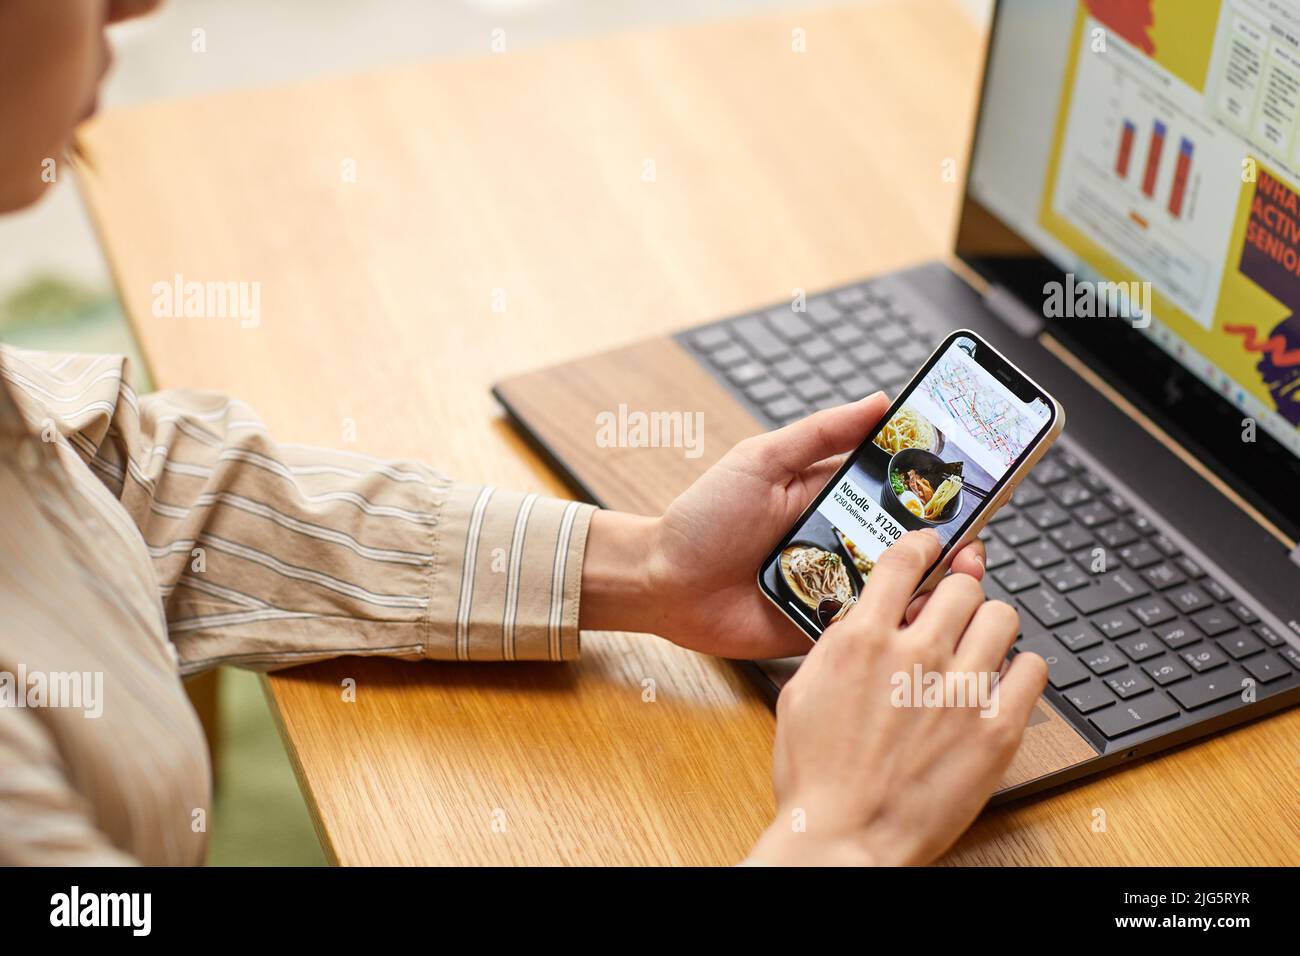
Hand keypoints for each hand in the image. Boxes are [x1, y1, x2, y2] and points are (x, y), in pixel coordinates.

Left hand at [579, 394, 985, 657]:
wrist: (663, 582)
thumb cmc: (704, 517)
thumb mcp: (760, 461)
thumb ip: (819, 434)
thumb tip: (880, 401)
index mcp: (831, 497)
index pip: (896, 487)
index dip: (936, 482)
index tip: (979, 472)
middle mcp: (840, 541)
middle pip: (909, 540)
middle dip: (947, 536)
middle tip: (978, 531)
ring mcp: (835, 587)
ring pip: (897, 586)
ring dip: (929, 580)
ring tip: (961, 571)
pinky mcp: (823, 628)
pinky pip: (868, 627)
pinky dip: (893, 622)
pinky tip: (916, 613)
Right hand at [747, 530, 1047, 865]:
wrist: (843, 838)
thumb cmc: (816, 776)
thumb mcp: (803, 692)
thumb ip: (838, 644)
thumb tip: (869, 613)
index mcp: (862, 640)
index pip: (906, 560)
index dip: (924, 544)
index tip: (933, 546)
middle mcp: (915, 654)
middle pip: (963, 585)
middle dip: (959, 593)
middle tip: (955, 612)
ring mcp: (959, 691)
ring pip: (1003, 617)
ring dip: (991, 626)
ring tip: (981, 646)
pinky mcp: (995, 730)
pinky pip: (1033, 669)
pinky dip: (1022, 669)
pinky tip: (1003, 682)